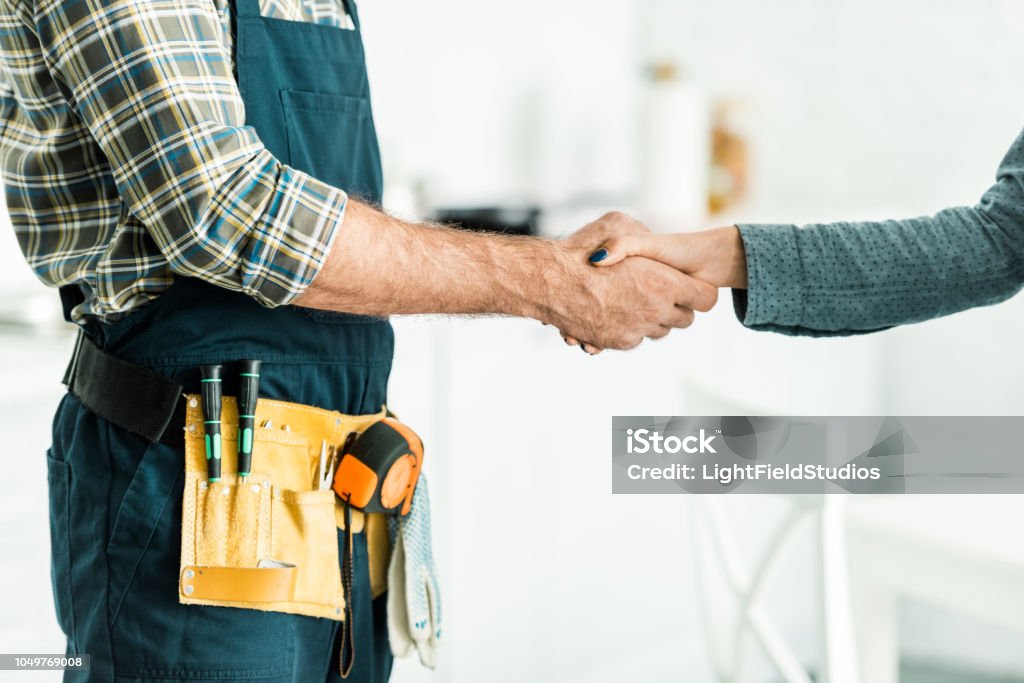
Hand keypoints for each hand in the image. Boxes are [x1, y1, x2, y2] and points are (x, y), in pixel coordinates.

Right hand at [541, 212, 717, 351]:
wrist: (550, 282)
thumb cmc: (582, 250)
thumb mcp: (617, 224)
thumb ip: (639, 233)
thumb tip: (647, 239)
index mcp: (665, 282)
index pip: (705, 298)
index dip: (698, 291)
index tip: (688, 286)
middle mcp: (656, 310)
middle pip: (685, 320)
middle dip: (676, 308)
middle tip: (660, 292)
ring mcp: (637, 329)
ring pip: (659, 332)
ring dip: (652, 319)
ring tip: (634, 301)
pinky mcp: (619, 342)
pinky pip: (635, 339)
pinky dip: (629, 328)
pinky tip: (615, 311)